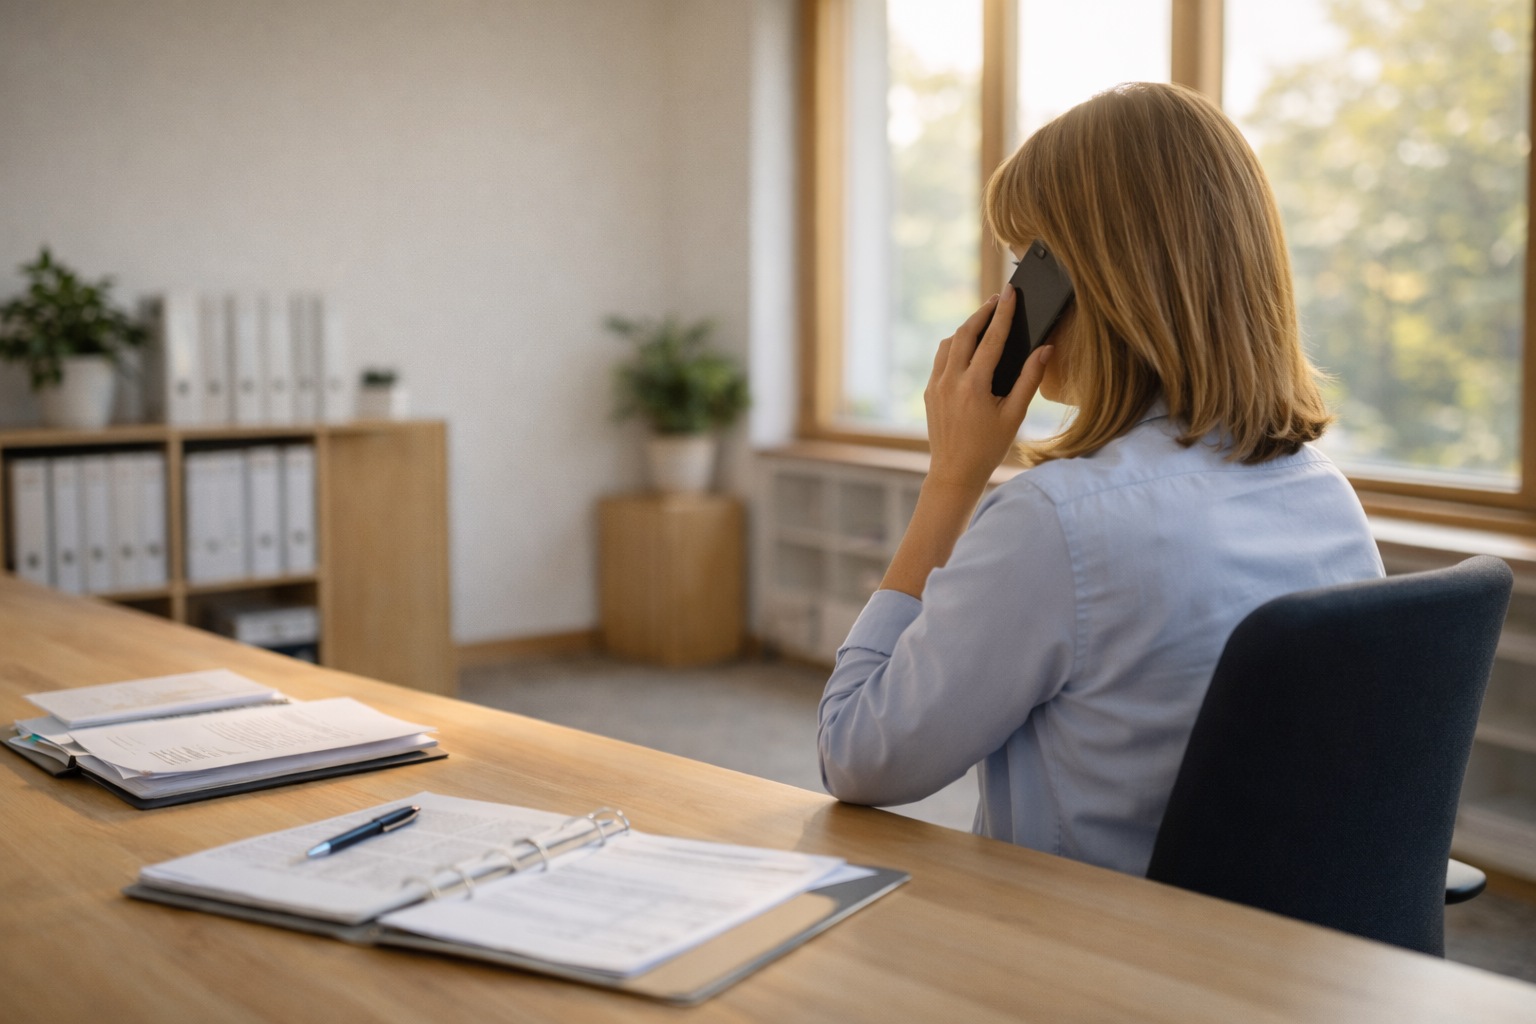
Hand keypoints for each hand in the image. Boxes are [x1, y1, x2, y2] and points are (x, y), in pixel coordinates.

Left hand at [923, 286, 1052, 500]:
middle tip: (998, 299)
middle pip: (965, 333)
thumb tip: (1045, 350)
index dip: (1003, 312)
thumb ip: (1030, 379)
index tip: (1010, 292)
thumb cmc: (989, 448)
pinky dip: (954, 346)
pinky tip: (967, 347)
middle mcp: (950, 381)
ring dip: (966, 328)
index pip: (992, 339)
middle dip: (982, 313)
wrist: (955, 473)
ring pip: (949, 343)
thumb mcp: (1014, 415)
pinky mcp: (929, 392)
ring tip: (984, 320)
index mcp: (974, 386)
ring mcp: (936, 386)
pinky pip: (941, 359)